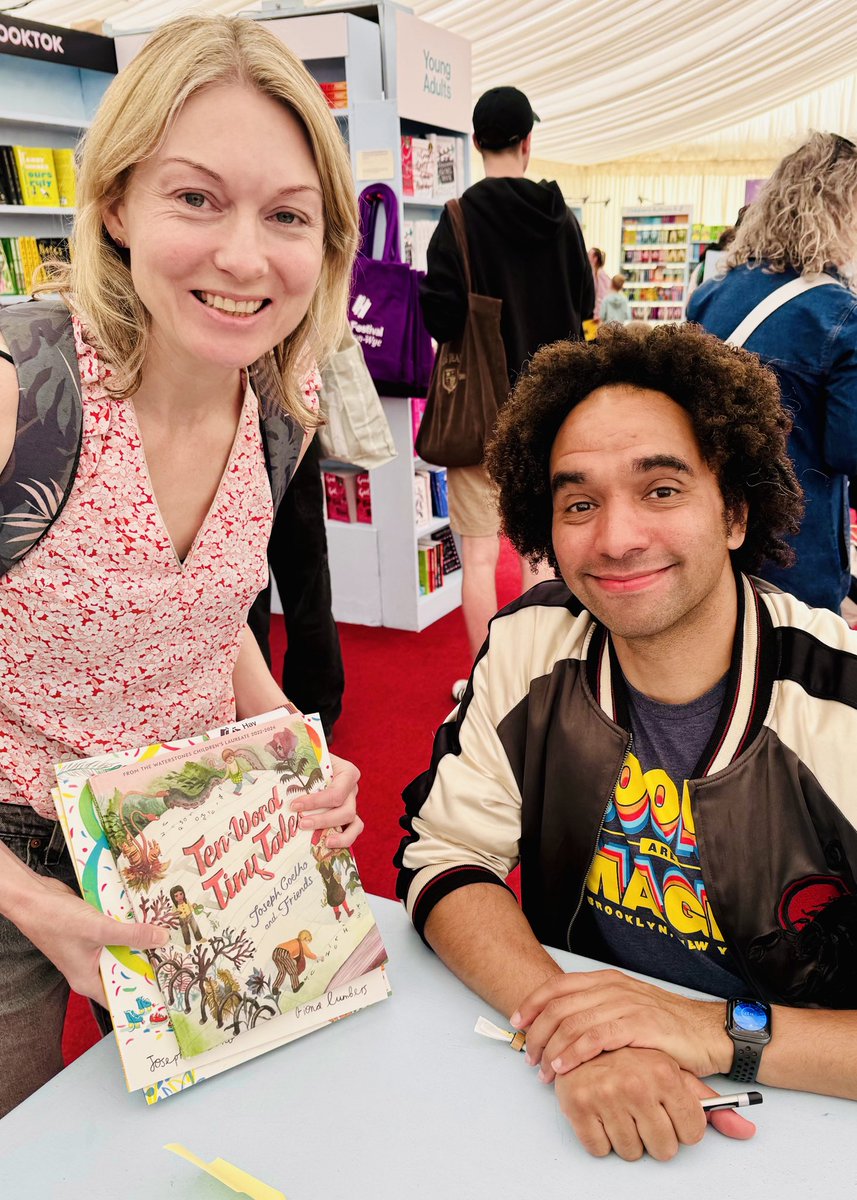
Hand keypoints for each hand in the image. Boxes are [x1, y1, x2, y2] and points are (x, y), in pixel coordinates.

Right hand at [15, 873, 169, 1004]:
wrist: (33, 898)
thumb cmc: (55, 920)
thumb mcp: (100, 929)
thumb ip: (132, 935)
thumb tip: (161, 939)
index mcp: (88, 980)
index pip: (120, 997)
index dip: (143, 994)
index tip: (167, 989)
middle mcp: (89, 968)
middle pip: (124, 969)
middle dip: (145, 961)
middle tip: (173, 955)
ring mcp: (90, 949)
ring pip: (121, 948)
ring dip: (138, 940)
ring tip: (165, 934)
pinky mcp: (91, 932)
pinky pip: (115, 933)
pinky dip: (127, 926)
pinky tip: (145, 917)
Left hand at [288, 753, 362, 848]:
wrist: (318, 761)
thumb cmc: (312, 759)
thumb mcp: (307, 756)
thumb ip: (298, 763)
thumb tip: (277, 770)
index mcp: (347, 772)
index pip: (336, 792)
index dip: (316, 802)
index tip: (294, 806)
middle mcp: (352, 789)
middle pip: (346, 810)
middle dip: (323, 820)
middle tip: (301, 823)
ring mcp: (352, 802)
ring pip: (354, 822)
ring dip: (339, 835)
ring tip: (324, 842)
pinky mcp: (349, 815)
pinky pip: (355, 829)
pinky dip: (345, 839)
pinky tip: (329, 844)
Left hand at [512, 968, 732, 1082]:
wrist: (709, 1033)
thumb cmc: (666, 1029)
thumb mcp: (626, 1011)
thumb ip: (597, 1012)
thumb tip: (560, 1027)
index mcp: (607, 980)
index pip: (558, 985)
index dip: (533, 1002)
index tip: (517, 1022)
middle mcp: (614, 987)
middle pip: (560, 1005)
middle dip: (538, 1032)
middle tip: (529, 1056)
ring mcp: (627, 1004)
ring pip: (574, 1022)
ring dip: (552, 1048)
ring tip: (543, 1071)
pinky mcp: (641, 1026)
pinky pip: (597, 1038)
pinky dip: (575, 1053)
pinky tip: (565, 1067)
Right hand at [556, 1047, 755, 1160]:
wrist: (585, 1031)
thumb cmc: (633, 1056)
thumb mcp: (675, 1072)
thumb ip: (711, 1104)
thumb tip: (747, 1130)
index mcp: (664, 1073)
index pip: (692, 1133)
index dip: (682, 1127)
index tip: (670, 1113)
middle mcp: (636, 1084)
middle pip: (664, 1149)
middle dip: (655, 1136)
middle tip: (644, 1113)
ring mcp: (604, 1094)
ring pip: (631, 1152)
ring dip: (626, 1138)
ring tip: (620, 1109)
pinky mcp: (576, 1104)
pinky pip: (598, 1149)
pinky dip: (599, 1138)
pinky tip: (600, 1112)